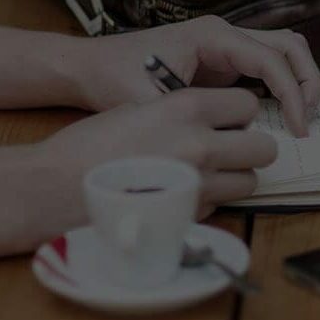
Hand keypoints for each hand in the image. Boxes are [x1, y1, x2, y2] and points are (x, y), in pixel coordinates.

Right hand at [38, 88, 275, 217]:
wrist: (55, 187)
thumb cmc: (90, 145)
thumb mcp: (138, 108)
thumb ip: (183, 112)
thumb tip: (215, 120)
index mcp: (186, 107)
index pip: (248, 104)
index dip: (240, 113)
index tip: (229, 119)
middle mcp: (201, 144)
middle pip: (264, 148)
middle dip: (251, 148)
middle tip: (231, 149)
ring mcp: (199, 183)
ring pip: (250, 182)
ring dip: (235, 177)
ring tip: (207, 173)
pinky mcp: (190, 214)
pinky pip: (222, 204)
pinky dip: (210, 199)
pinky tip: (181, 192)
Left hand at [69, 15, 319, 136]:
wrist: (89, 66)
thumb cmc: (113, 77)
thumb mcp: (150, 103)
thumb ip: (191, 119)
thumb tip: (231, 142)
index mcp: (212, 35)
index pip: (272, 60)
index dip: (292, 95)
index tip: (298, 128)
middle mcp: (225, 33)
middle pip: (290, 45)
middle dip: (308, 81)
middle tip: (309, 120)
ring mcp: (227, 45)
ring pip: (284, 50)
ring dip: (300, 80)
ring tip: (301, 117)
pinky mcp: (225, 60)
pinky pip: (268, 66)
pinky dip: (283, 86)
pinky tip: (280, 116)